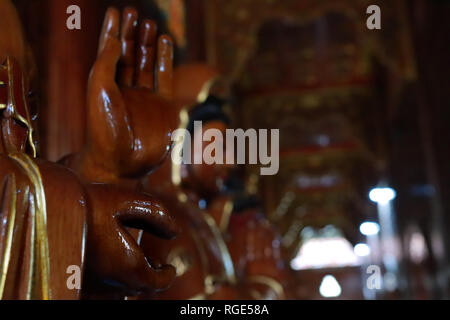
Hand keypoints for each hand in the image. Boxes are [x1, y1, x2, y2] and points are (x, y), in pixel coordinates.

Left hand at [76, 7, 175, 181]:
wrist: (122, 162)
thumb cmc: (104, 128)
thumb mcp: (99, 89)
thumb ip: (106, 61)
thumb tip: (114, 38)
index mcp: (106, 85)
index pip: (109, 51)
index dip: (112, 30)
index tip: (117, 11)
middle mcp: (125, 90)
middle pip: (128, 55)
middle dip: (131, 34)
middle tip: (135, 13)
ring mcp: (145, 98)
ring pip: (146, 64)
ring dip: (147, 43)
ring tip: (149, 23)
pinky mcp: (163, 106)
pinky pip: (165, 78)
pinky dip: (165, 60)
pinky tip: (165, 42)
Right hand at [84, 183, 177, 295]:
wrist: (47, 209)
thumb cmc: (92, 202)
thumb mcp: (131, 201)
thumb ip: (158, 215)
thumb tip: (175, 231)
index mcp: (129, 265)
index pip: (157, 283)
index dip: (167, 276)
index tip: (169, 268)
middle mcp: (112, 281)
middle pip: (140, 289)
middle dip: (151, 278)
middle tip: (156, 266)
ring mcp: (94, 284)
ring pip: (122, 290)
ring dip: (133, 279)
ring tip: (137, 262)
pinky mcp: (79, 280)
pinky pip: (104, 288)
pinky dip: (115, 279)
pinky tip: (114, 262)